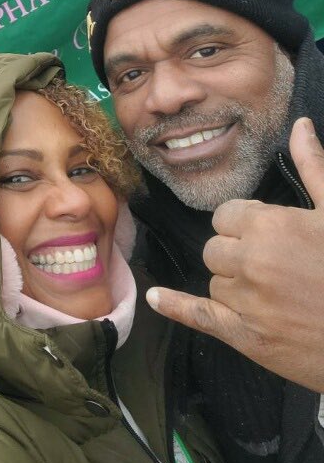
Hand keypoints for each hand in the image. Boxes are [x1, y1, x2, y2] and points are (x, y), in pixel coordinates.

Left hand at [146, 117, 323, 392]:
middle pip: (216, 248)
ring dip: (236, 285)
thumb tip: (300, 125)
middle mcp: (250, 262)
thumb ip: (313, 167)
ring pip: (216, 282)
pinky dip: (174, 306)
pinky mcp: (246, 338)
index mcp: (269, 226)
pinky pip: (198, 316)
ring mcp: (246, 303)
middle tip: (276, 266)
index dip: (245, 225)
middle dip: (237, 253)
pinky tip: (155, 298)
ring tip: (277, 294)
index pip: (225, 216)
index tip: (270, 235)